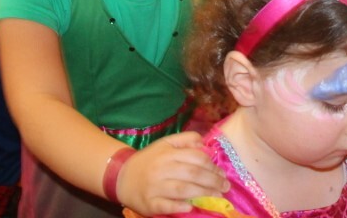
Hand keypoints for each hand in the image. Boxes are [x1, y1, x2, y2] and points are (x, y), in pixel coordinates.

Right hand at [114, 132, 228, 214]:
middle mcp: (162, 168)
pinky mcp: (150, 203)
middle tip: (225, 187)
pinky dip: (180, 207)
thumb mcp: (165, 144)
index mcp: (167, 153)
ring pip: (183, 189)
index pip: (195, 157)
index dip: (212, 165)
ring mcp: (155, 187)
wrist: (121, 177)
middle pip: (192, 173)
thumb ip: (185, 139)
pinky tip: (191, 206)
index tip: (222, 173)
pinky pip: (167, 206)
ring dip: (203, 194)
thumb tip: (204, 143)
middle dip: (213, 181)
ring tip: (217, 196)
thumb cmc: (149, 160)